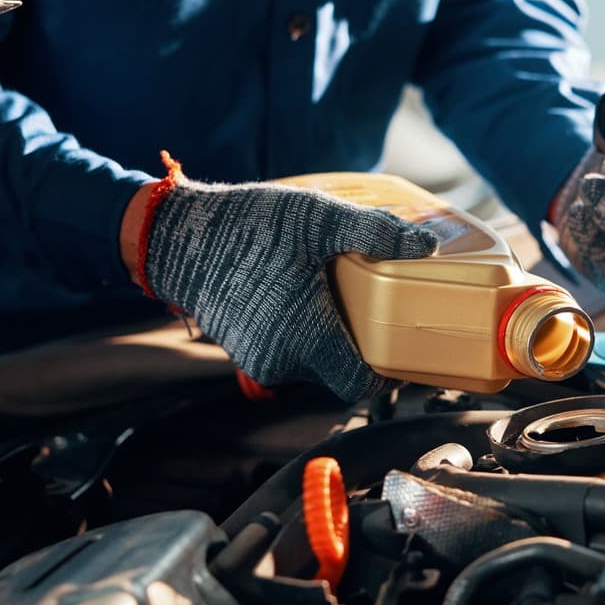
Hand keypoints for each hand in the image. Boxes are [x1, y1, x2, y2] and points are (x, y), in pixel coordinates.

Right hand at [122, 161, 437, 400]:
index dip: (386, 373)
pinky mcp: (241, 347)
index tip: (400, 347)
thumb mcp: (320, 219)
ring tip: (338, 293)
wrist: (177, 236)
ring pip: (312, 360)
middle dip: (359, 344)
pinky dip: (299, 330)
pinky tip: (302, 293)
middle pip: (340, 370)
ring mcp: (257, 358)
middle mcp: (282, 360)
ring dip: (328, 335)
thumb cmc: (249, 227)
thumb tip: (426, 247)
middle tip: (374, 306)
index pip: (360, 385)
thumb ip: (376, 233)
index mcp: (307, 339)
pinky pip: (285, 350)